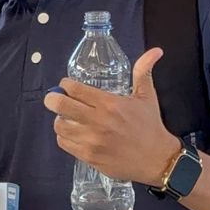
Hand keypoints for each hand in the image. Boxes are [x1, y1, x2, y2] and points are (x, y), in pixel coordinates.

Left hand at [44, 48, 177, 185]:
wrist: (156, 159)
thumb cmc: (150, 126)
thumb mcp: (147, 97)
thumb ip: (143, 71)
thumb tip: (155, 50)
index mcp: (110, 104)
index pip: (74, 89)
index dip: (65, 84)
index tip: (66, 85)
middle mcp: (98, 121)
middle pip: (60, 105)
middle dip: (53, 99)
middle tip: (55, 99)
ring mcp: (91, 140)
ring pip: (59, 126)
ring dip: (60, 119)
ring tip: (67, 118)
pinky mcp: (88, 156)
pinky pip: (64, 143)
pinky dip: (64, 137)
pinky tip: (73, 133)